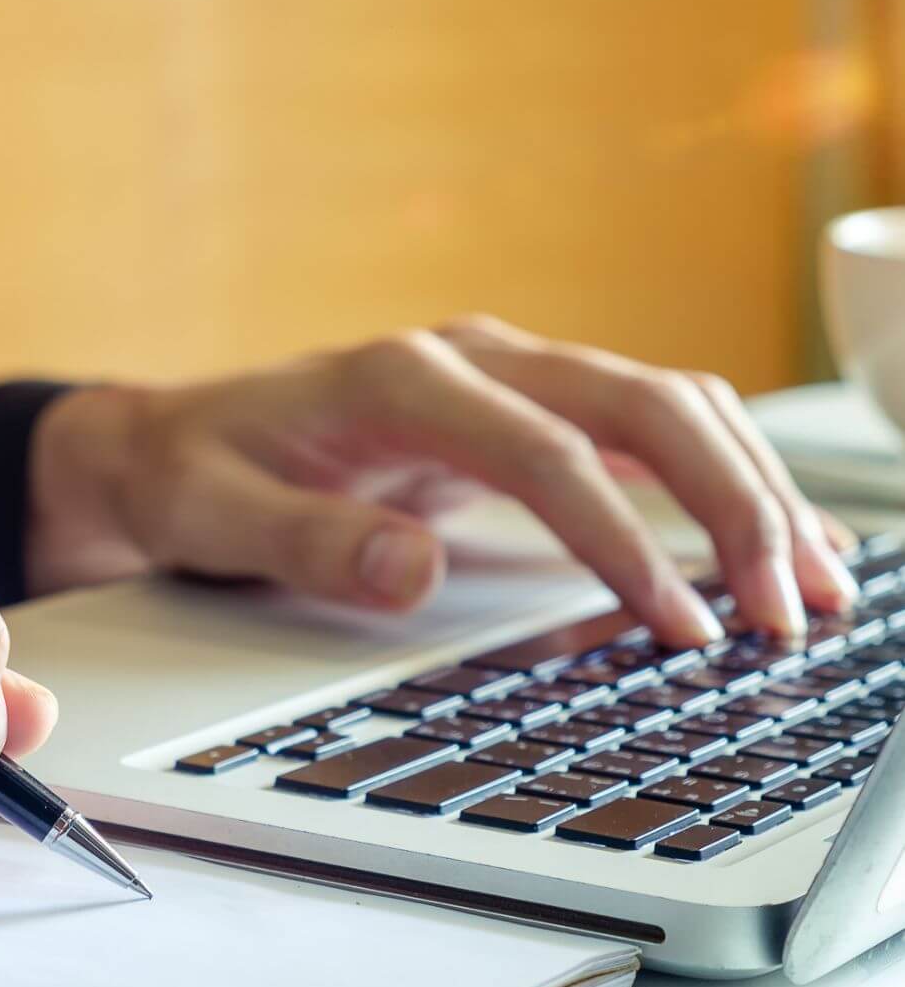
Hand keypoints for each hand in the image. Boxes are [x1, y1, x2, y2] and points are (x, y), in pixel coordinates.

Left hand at [27, 314, 856, 644]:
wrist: (176, 441)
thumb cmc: (197, 473)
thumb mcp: (216, 514)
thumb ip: (307, 540)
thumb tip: (415, 570)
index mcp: (402, 379)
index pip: (546, 452)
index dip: (620, 540)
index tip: (676, 625)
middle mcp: (470, 361)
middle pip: (641, 403)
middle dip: (730, 503)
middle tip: (786, 607)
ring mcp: (502, 379)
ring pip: (664, 404)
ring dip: (746, 485)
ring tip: (810, 578)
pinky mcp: (516, 412)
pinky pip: (640, 428)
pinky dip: (712, 475)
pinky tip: (758, 532)